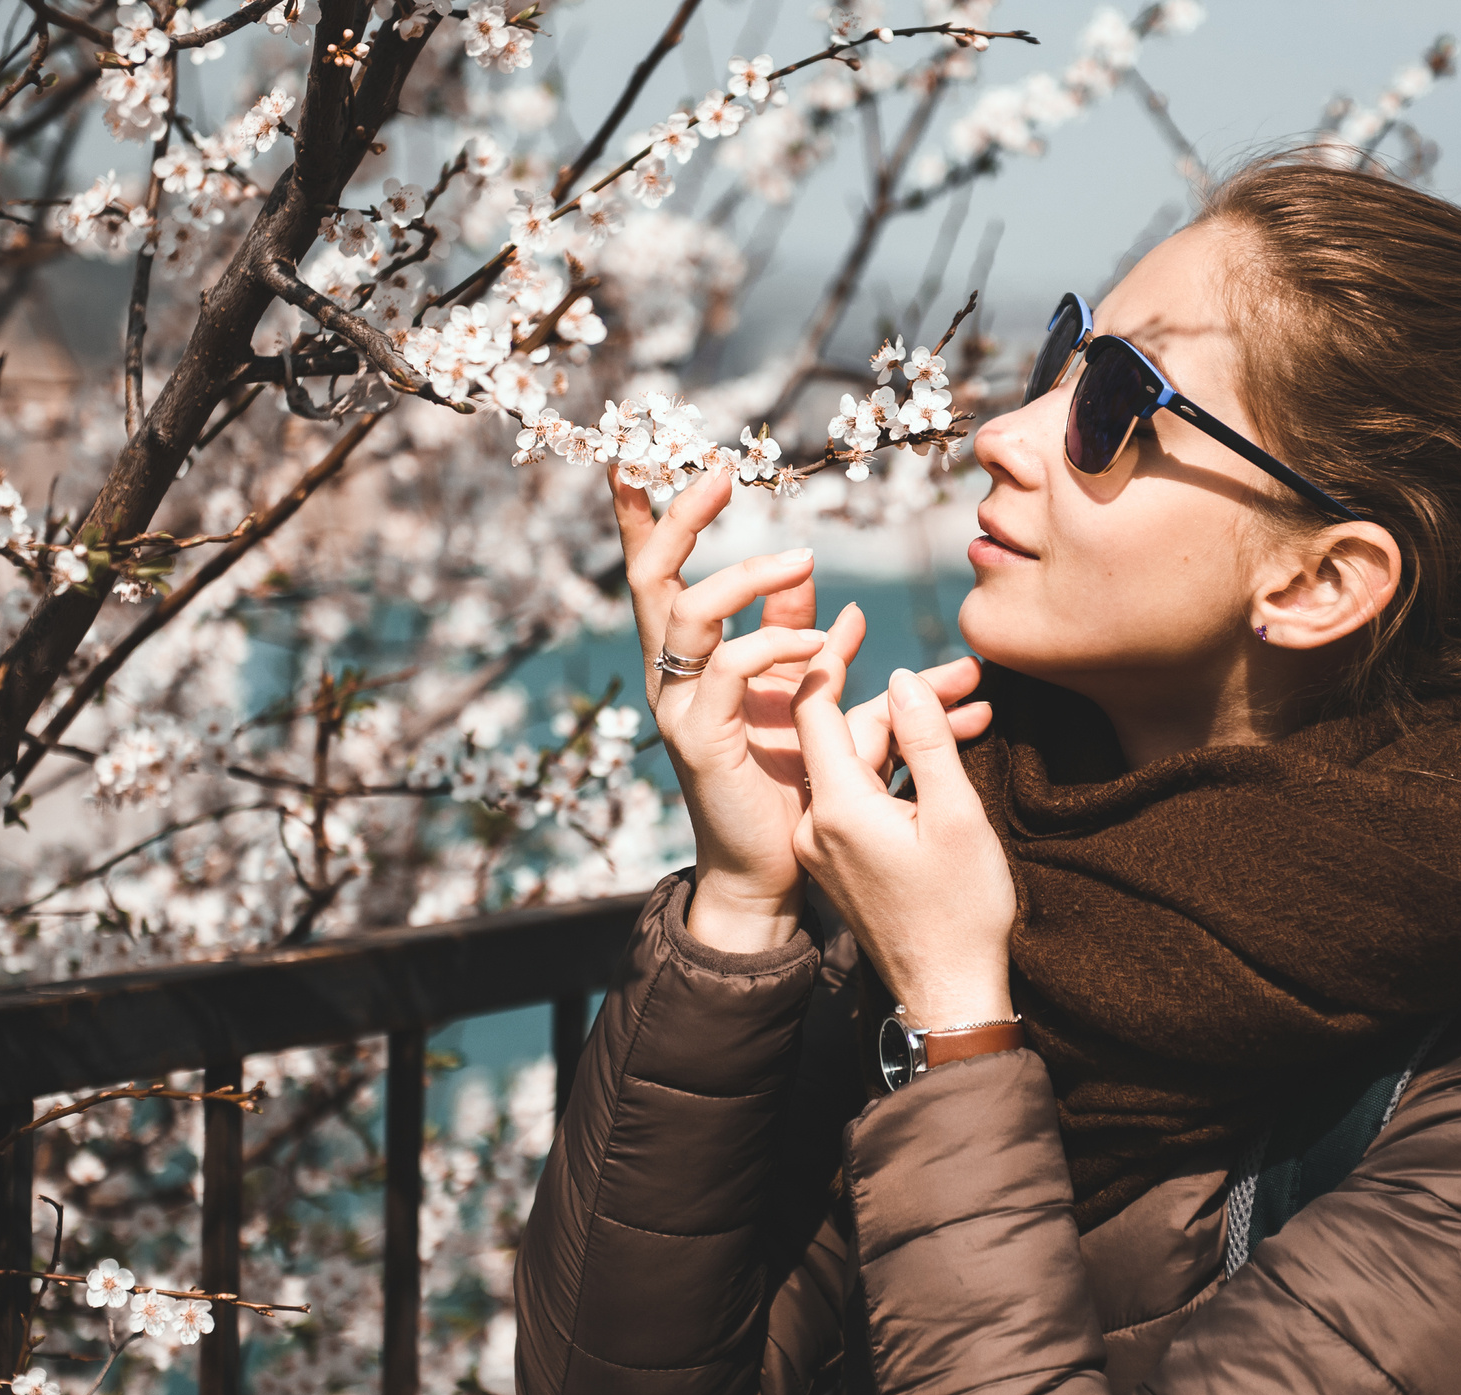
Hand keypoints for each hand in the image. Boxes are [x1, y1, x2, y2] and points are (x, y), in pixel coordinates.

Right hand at [612, 471, 984, 951]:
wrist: (770, 868)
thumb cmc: (783, 782)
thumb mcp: (796, 695)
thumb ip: (799, 638)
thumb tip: (820, 587)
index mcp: (685, 658)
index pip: (655, 575)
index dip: (643, 517)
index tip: (640, 460)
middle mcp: (669, 674)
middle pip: (650, 576)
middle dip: (678, 517)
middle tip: (716, 473)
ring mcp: (678, 706)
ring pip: (688, 611)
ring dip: (745, 575)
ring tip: (801, 559)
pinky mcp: (699, 740)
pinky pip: (727, 668)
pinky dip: (774, 643)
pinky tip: (819, 641)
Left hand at [793, 660, 1014, 1031]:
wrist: (949, 995)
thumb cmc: (962, 911)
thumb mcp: (957, 816)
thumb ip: (927, 739)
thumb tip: (902, 677)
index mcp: (838, 808)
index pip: (817, 710)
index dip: (836, 661)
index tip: (856, 619)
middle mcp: (817, 825)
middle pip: (851, 735)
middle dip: (909, 703)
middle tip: (972, 677)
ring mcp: (826, 847)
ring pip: (862, 765)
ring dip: (911, 736)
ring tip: (976, 708)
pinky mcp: (842, 862)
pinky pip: (864, 797)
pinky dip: (902, 771)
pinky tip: (947, 753)